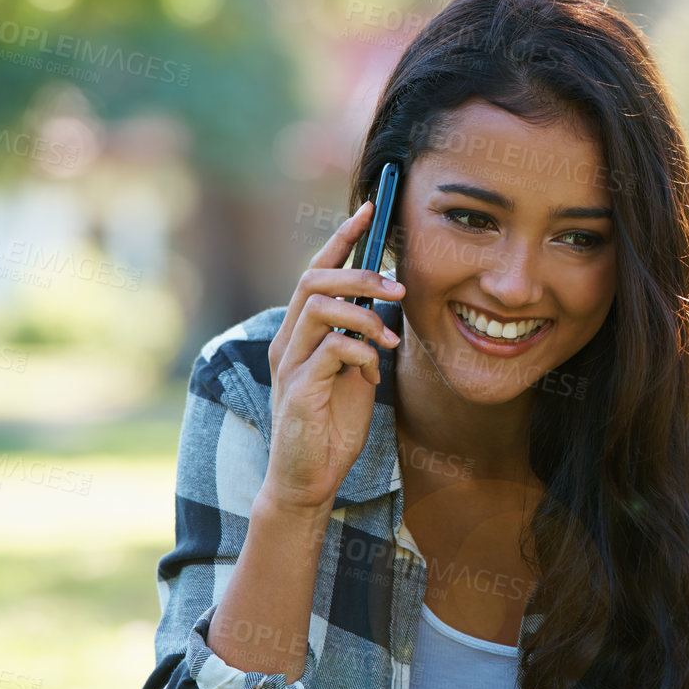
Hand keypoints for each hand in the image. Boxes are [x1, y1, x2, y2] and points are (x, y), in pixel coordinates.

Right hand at [264, 199, 405, 510]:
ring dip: (364, 314)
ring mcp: (290, 364)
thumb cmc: (333, 424)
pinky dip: (361, 353)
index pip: (316, 271)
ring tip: (390, 338)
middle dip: (360, 272)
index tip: (371, 210)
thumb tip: (387, 303)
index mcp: (302, 333)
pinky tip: (373, 374)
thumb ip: (364, 337)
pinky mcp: (298, 390)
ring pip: (320, 308)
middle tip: (399, 286)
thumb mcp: (357, 372)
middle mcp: (289, 341)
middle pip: (313, 280)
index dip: (342, 238)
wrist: (310, 477)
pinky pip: (331, 350)